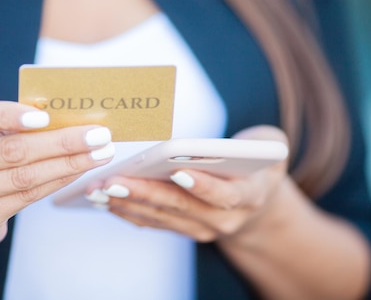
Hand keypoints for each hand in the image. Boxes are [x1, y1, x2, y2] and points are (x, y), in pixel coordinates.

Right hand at [0, 100, 114, 251]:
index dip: (4, 114)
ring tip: (100, 153)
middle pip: (9, 150)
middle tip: (97, 134)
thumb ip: (8, 123)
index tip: (44, 116)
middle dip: (61, 141)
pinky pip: (28, 196)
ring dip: (70, 163)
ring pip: (24, 176)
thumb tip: (64, 114)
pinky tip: (80, 169)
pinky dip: (59, 180)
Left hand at [94, 126, 287, 241]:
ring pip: (161, 217)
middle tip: (115, 180)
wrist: (257, 201)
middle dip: (146, 193)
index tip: (178, 171)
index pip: (224, 194)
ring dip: (128, 203)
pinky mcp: (183, 228)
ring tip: (99, 188)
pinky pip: (152, 222)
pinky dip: (127, 210)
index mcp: (249, 196)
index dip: (203, 185)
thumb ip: (264, 142)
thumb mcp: (271, 146)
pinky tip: (104, 198)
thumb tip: (243, 142)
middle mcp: (225, 219)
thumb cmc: (259, 162)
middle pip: (182, 207)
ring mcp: (202, 228)